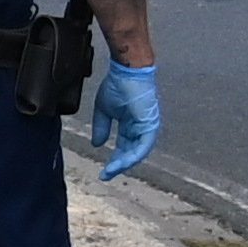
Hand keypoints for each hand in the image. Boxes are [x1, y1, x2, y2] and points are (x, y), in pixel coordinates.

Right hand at [93, 61, 162, 177]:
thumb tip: (97, 144)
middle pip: (131, 152)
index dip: (114, 159)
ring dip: (125, 163)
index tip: (104, 171)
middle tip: (106, 175)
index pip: (124, 147)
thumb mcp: (103, 110)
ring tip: (111, 171)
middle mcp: (141, 128)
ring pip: (138, 152)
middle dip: (119, 165)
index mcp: (130, 125)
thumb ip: (101, 128)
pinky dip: (133, 156)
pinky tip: (121, 163)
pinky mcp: (150, 125)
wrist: (126, 72)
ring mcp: (147, 127)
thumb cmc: (117, 85)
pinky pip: (143, 146)